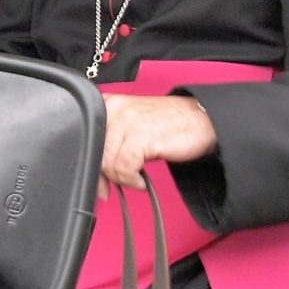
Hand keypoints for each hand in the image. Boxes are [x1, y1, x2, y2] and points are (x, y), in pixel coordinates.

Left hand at [99, 95, 215, 193]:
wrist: (201, 119)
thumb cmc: (168, 124)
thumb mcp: (132, 125)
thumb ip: (112, 141)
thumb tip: (97, 171)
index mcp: (109, 104)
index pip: (87, 138)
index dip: (91, 164)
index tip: (100, 180)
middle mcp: (116, 108)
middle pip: (95, 152)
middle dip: (104, 176)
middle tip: (116, 185)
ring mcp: (129, 121)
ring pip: (108, 162)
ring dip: (121, 179)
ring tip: (135, 179)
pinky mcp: (143, 135)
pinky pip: (124, 167)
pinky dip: (131, 180)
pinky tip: (141, 180)